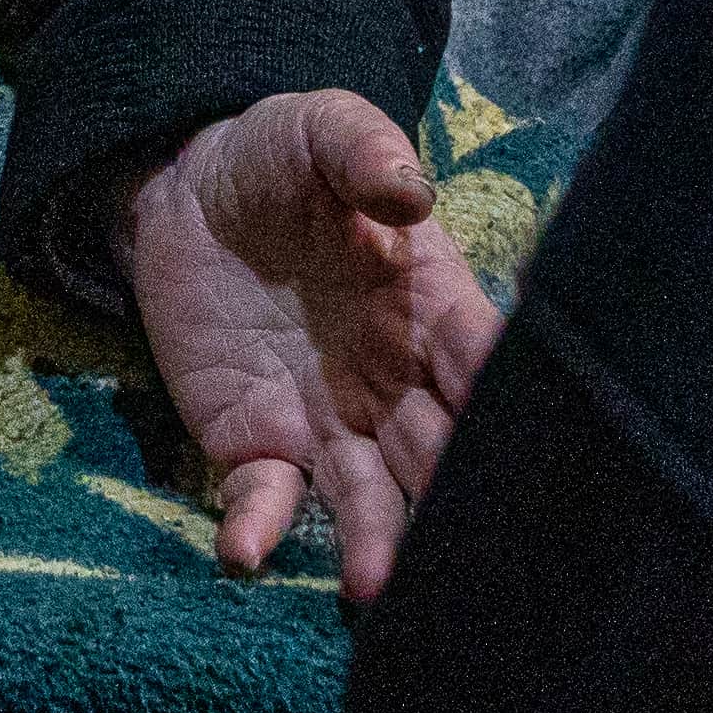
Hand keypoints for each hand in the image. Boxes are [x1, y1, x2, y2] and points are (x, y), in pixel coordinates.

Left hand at [121, 86, 498, 600]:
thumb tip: (410, 193)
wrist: (186, 190)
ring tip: (373, 584)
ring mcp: (329, 421)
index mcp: (432, 307)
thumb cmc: (279, 158)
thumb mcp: (320, 128)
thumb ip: (364, 150)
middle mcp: (396, 381)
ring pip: (369, 498)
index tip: (526, 435)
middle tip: (475, 547)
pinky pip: (267, 495)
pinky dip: (259, 526)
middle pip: (441, 451)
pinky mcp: (255, 441)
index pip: (482, 360)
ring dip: (375, 543)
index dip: (503, 396)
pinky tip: (246, 548)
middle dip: (458, 496)